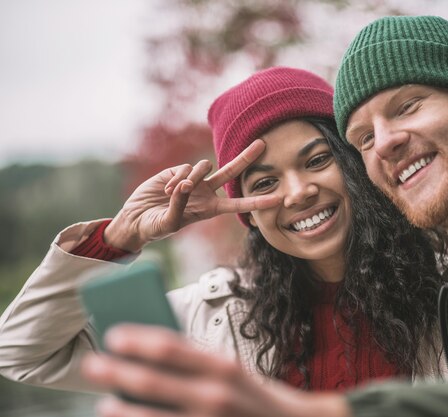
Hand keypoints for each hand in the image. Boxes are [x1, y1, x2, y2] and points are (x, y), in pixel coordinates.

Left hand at [81, 325, 351, 416]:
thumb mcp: (234, 372)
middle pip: (152, 380)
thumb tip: (152, 355)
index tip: (113, 335)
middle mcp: (215, 394)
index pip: (171, 346)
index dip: (138, 339)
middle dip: (116, 371)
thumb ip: (198, 365)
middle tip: (92, 364)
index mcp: (223, 366)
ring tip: (103, 404)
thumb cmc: (257, 397)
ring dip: (122, 411)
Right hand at [104, 140, 280, 251]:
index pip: (238, 204)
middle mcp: (205, 192)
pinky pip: (186, 168)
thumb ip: (180, 205)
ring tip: (173, 193)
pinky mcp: (177, 171)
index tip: (278, 199)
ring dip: (192, 178)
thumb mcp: (169, 223)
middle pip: (231, 172)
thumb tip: (186, 184)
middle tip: (263, 143)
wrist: (136, 219)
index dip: (257, 202)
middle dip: (246, 157)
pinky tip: (165, 190)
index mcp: (210, 209)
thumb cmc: (156, 227)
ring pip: (204, 167)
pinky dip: (176, 179)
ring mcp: (193, 180)